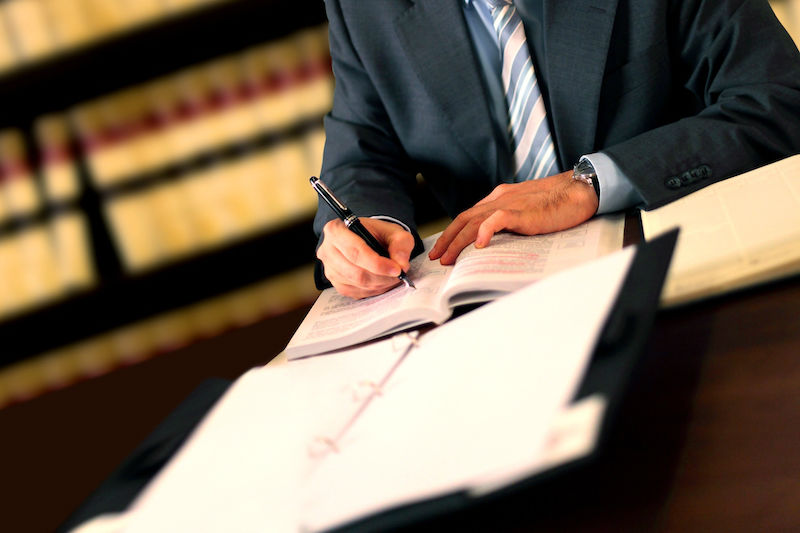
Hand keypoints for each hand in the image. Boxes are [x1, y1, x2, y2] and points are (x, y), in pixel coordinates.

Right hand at [317, 218, 414, 298]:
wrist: (368, 240)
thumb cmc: (377, 234)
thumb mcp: (393, 231)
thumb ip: (401, 243)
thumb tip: (401, 264)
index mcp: (336, 230)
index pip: (355, 251)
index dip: (377, 263)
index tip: (396, 269)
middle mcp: (327, 250)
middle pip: (356, 271)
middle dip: (381, 276)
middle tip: (399, 274)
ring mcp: (329, 269)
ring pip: (357, 284)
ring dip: (380, 283)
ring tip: (392, 276)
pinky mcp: (336, 284)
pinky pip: (357, 292)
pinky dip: (374, 289)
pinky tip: (382, 280)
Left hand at [429, 170, 598, 263]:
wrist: (577, 191)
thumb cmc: (555, 203)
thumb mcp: (524, 210)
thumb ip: (508, 220)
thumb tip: (493, 239)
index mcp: (498, 198)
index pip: (468, 215)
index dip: (452, 232)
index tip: (443, 248)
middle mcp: (499, 199)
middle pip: (464, 219)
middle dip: (448, 239)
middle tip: (437, 257)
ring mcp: (509, 204)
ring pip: (475, 222)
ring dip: (458, 241)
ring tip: (449, 258)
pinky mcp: (522, 212)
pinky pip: (498, 220)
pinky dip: (485, 231)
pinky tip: (479, 244)